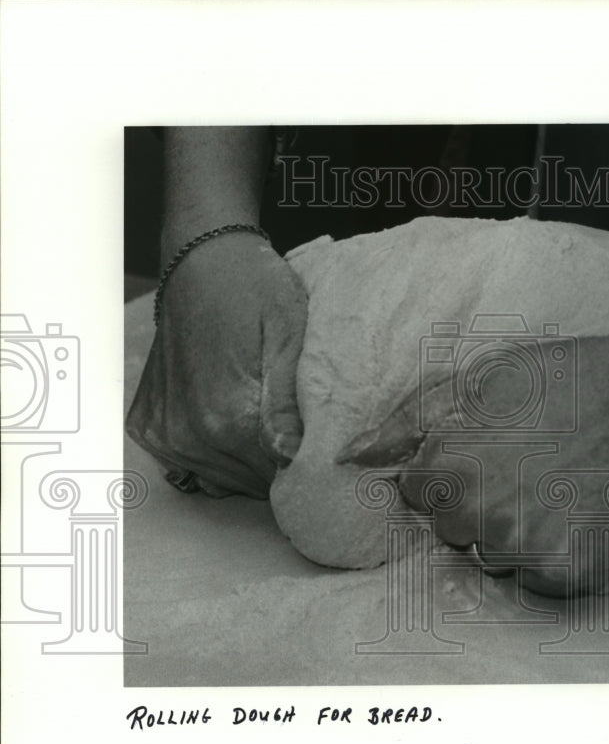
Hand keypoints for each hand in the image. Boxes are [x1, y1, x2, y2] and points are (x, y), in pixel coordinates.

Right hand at [127, 232, 306, 498]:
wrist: (203, 261)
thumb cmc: (255, 290)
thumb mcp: (290, 336)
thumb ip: (289, 403)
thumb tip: (294, 456)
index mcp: (228, 418)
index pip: (280, 475)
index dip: (308, 463)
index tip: (323, 444)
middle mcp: (190, 435)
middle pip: (253, 482)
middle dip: (281, 464)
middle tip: (299, 428)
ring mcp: (164, 434)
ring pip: (224, 478)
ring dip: (249, 461)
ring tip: (268, 421)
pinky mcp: (149, 426)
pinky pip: (193, 465)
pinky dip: (218, 453)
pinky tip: (235, 422)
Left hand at [338, 334, 608, 594]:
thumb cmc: (566, 379)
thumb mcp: (480, 379)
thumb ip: (408, 420)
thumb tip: (351, 456)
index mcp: (443, 467)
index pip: (416, 496)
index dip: (452, 475)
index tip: (491, 455)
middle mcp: (473, 515)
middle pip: (452, 532)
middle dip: (479, 506)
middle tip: (529, 469)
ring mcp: (520, 548)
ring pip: (494, 557)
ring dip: (515, 534)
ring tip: (556, 490)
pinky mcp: (564, 573)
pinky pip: (536, 579)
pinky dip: (553, 556)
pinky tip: (577, 515)